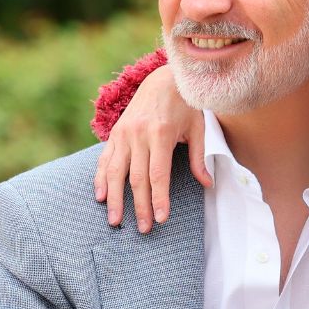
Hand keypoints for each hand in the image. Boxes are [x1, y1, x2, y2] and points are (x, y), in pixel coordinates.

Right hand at [93, 63, 208, 232]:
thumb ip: (198, 157)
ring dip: (115, 199)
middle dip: (140, 206)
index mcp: (160, 134)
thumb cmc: (185, 105)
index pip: (158, 174)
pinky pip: (105, 160)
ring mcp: (123, 134)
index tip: (160, 218)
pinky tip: (100, 196)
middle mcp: (138, 135)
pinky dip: (101, 179)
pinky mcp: (115, 133)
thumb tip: (207, 184)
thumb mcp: (198, 128)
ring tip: (116, 221)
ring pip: (116, 172)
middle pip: (136, 179)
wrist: (163, 79)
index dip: (158, 198)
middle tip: (143, 229)